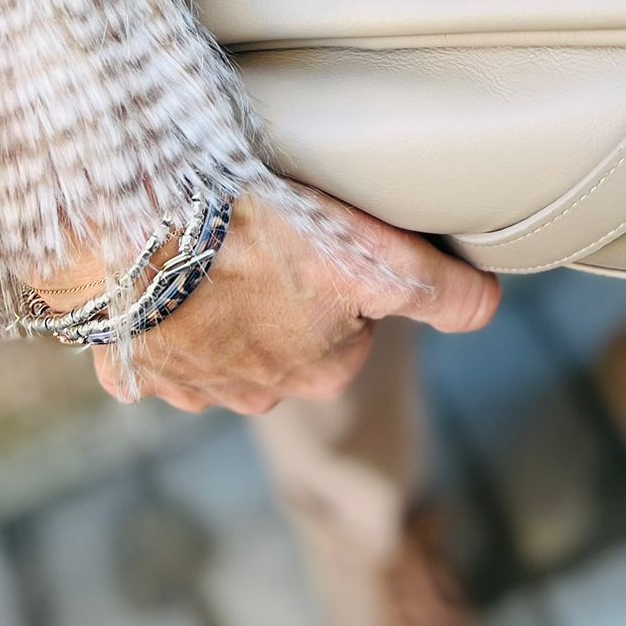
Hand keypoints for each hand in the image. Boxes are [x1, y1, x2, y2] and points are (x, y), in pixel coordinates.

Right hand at [29, 183, 500, 414]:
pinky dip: (164, 314)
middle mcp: (265, 395)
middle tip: (265, 230)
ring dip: (221, 303)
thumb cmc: (259, 234)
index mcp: (327, 370)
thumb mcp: (371, 257)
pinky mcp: (135, 372)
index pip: (354, 317)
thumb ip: (438, 290)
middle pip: (290, 332)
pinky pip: (160, 342)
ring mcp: (195, 386)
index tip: (319, 234)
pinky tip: (163, 276)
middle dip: (283, 291)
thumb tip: (490, 308)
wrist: (135, 236)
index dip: (342, 270)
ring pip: (224, 339)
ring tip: (212, 244)